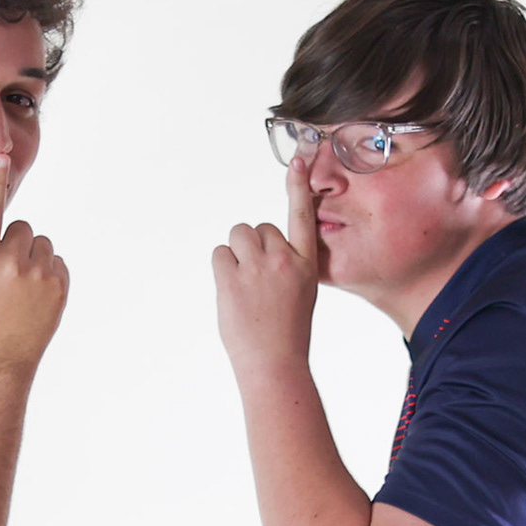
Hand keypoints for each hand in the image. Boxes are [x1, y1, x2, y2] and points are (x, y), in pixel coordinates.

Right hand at [0, 154, 68, 372]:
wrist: (1, 363)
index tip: (2, 159)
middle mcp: (13, 264)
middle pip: (20, 228)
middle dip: (12, 243)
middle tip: (1, 272)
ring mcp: (40, 275)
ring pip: (41, 242)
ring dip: (31, 256)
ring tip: (17, 285)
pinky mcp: (60, 287)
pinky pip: (57, 262)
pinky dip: (47, 272)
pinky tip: (32, 295)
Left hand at [213, 155, 319, 373]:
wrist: (274, 364)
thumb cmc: (286, 333)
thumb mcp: (300, 293)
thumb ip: (285, 266)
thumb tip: (258, 250)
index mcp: (306, 264)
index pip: (302, 216)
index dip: (298, 186)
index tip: (298, 161)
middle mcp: (284, 261)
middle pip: (258, 228)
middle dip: (252, 246)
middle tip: (255, 279)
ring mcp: (257, 269)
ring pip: (238, 235)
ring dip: (235, 253)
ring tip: (243, 284)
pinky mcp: (232, 279)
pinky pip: (220, 254)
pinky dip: (221, 268)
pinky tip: (231, 291)